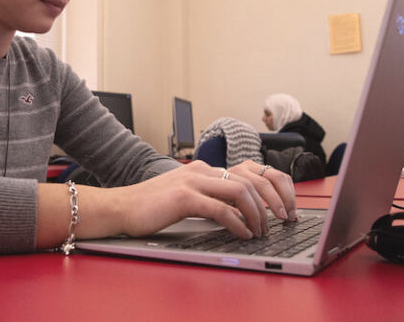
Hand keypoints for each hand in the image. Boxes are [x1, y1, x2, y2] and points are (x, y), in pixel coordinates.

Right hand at [98, 160, 296, 240]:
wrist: (121, 207)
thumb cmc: (152, 207)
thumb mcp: (187, 197)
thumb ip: (211, 199)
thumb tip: (241, 215)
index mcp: (204, 169)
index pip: (250, 171)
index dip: (272, 188)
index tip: (282, 208)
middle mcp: (202, 170)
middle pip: (252, 178)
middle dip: (273, 201)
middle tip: (281, 221)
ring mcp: (193, 181)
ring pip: (241, 191)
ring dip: (258, 214)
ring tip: (261, 231)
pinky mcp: (184, 197)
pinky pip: (221, 209)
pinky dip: (238, 223)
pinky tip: (242, 234)